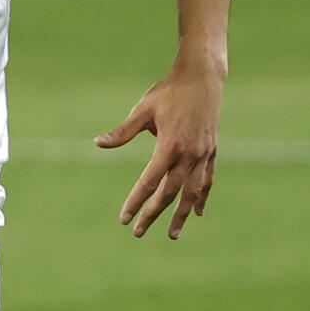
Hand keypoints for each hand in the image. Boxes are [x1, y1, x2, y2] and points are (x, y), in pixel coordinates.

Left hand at [96, 60, 222, 239]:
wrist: (203, 77)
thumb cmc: (169, 91)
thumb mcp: (143, 109)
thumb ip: (122, 131)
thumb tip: (98, 144)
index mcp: (170, 145)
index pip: (149, 182)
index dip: (135, 202)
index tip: (124, 218)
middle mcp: (189, 154)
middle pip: (169, 193)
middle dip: (153, 214)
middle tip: (138, 232)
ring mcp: (203, 154)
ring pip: (191, 192)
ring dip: (181, 214)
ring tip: (172, 234)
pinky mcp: (211, 151)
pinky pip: (207, 180)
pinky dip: (201, 198)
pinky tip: (197, 213)